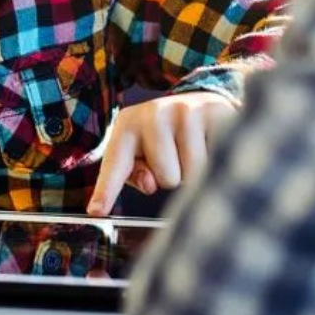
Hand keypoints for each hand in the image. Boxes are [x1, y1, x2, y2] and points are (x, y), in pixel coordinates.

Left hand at [86, 91, 234, 216]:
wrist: (200, 104)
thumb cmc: (164, 139)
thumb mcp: (142, 153)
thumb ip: (136, 175)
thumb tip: (150, 184)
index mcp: (127, 125)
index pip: (116, 163)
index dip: (106, 189)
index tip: (96, 211)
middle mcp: (153, 113)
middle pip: (165, 179)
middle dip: (173, 177)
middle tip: (175, 157)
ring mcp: (185, 111)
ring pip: (194, 173)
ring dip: (197, 172)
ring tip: (193, 150)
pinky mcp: (215, 113)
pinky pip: (218, 160)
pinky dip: (217, 161)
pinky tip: (212, 144)